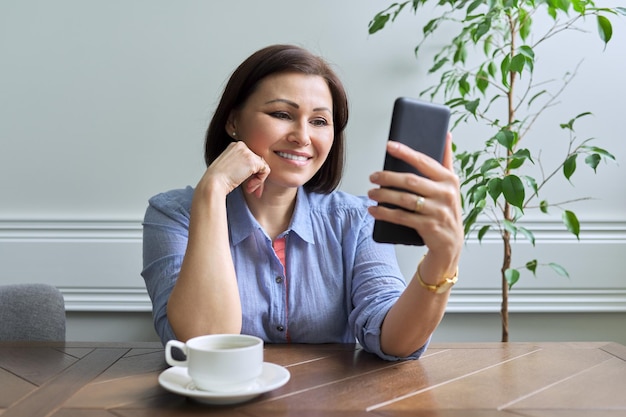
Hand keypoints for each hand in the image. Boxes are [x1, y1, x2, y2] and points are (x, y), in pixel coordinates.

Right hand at [197, 141, 269, 198]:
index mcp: (234, 146)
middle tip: (250, 189)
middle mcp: (241, 145)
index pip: (250, 157)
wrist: (213, 183)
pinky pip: (265, 171)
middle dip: (256, 177)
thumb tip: (256, 171)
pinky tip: (249, 187)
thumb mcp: (229, 167)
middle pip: (258, 161)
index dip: (250, 173)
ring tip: (248, 189)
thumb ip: (240, 165)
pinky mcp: (252, 160)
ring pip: (262, 166)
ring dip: (258, 181)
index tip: (246, 184)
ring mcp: (247, 152)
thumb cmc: (217, 180)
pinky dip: (260, 181)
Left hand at [367, 133, 462, 256]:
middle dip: (388, 177)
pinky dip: (384, 213)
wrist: (451, 242)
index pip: (424, 161)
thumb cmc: (446, 208)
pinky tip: (374, 210)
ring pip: (404, 199)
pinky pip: (401, 217)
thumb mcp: (451, 184)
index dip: (406, 152)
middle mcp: (446, 194)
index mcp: (449, 180)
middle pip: (411, 181)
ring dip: (383, 195)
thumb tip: (446, 134)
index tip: (389, 145)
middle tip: (372, 176)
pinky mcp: (428, 226)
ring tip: (371, 192)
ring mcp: (438, 211)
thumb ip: (447, 160)